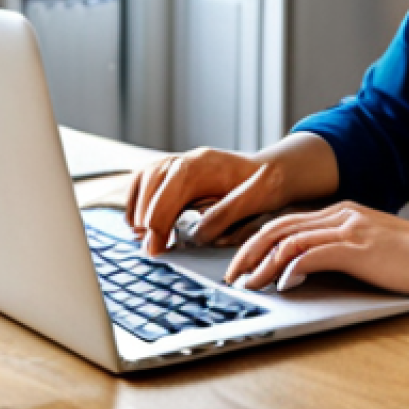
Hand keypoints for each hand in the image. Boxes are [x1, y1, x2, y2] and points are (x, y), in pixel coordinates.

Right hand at [125, 147, 288, 255]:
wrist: (270, 170)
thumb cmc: (263, 187)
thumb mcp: (250, 202)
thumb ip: (222, 217)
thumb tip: (194, 234)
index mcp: (204, 166)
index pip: (169, 191)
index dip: (158, 223)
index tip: (155, 250)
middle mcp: (189, 158)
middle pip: (151, 180)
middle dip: (145, 217)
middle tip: (150, 248)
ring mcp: (181, 159)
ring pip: (145, 176)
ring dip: (138, 207)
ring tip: (143, 235)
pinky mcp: (176, 166)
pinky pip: (145, 176)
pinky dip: (138, 198)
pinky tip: (142, 221)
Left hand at [223, 200, 408, 295]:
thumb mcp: (367, 246)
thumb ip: (338, 249)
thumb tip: (305, 268)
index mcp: (340, 212)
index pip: (287, 221)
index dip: (258, 239)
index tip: (241, 261)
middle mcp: (340, 214)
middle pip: (280, 226)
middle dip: (249, 250)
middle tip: (232, 273)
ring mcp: (348, 227)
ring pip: (290, 238)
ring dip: (264, 263)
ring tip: (249, 283)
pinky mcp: (357, 246)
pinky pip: (313, 253)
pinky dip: (292, 267)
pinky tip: (282, 283)